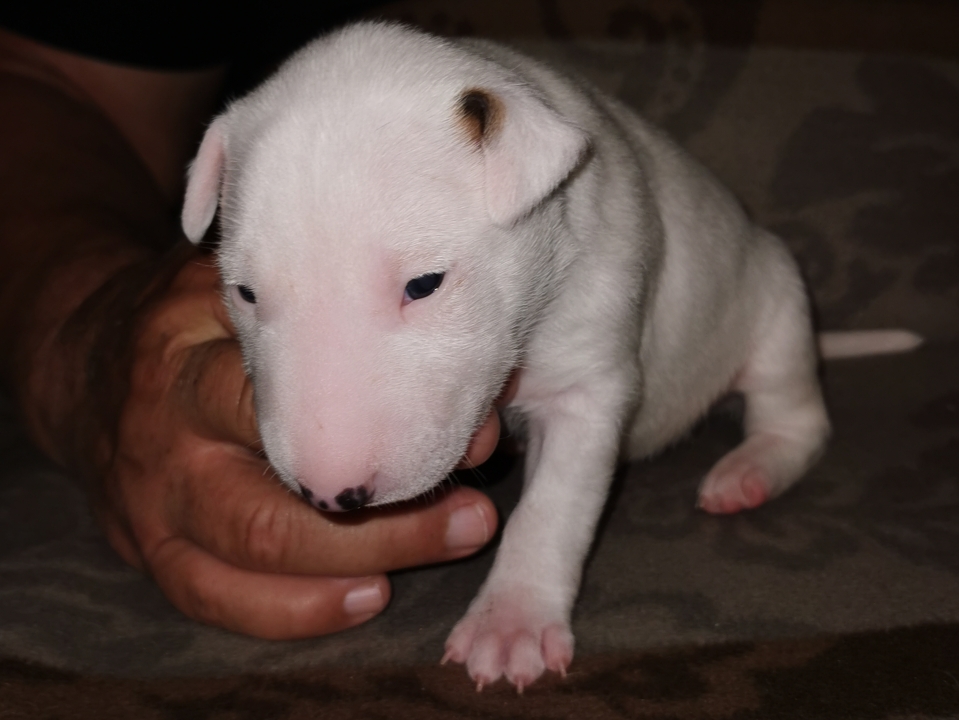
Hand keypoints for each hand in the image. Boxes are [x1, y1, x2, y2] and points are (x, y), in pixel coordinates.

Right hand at [91, 246, 499, 638]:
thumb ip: (328, 317)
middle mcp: (167, 433)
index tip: (473, 431)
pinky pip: (215, 597)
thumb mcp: (240, 289)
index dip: (388, 421)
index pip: (291, 394)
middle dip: (388, 516)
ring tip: (444, 549)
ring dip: (358, 562)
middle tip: (476, 515)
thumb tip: (453, 370)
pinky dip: (295, 610)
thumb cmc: (189, 321)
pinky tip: (367, 598)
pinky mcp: (148, 549)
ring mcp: (152, 501)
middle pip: (279, 493)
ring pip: (255, 552)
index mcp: (190, 354)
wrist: (81, 366)